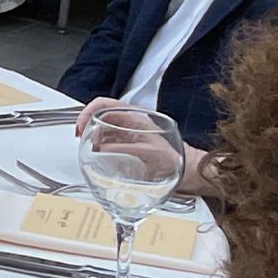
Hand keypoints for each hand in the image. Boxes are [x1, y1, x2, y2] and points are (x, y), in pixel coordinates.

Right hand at [73, 97, 212, 195]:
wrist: (196, 173)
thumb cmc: (179, 163)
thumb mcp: (149, 156)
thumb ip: (124, 150)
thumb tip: (100, 149)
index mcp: (137, 118)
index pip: (105, 104)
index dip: (88, 113)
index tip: (81, 128)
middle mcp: (134, 122)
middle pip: (101, 115)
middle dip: (88, 125)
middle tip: (83, 141)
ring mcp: (134, 133)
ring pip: (106, 127)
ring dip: (94, 136)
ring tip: (90, 150)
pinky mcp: (135, 145)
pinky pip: (112, 140)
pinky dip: (102, 146)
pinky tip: (101, 157)